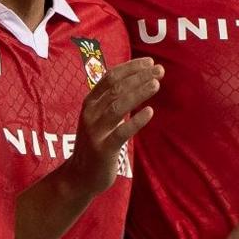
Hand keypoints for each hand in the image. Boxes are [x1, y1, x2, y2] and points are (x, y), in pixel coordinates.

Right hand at [66, 57, 160, 196]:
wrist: (79, 176)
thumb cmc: (96, 142)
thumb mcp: (100, 117)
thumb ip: (113, 100)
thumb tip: (138, 79)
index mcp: (90, 102)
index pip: (110, 78)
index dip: (130, 68)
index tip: (149, 62)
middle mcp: (90, 114)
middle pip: (116, 89)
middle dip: (139, 77)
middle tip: (159, 70)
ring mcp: (95, 132)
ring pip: (118, 107)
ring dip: (138, 93)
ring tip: (156, 84)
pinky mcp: (103, 149)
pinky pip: (121, 133)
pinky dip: (136, 121)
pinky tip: (150, 112)